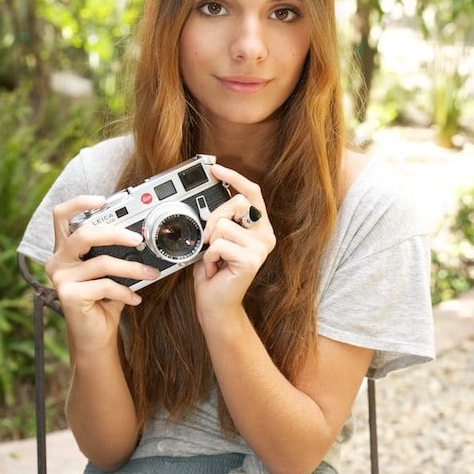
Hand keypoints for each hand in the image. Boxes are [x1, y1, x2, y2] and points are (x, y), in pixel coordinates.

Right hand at [46, 196, 158, 354]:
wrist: (96, 336)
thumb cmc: (104, 299)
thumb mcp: (110, 270)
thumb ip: (116, 252)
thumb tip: (143, 237)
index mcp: (65, 249)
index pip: (62, 216)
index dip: (79, 203)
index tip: (102, 200)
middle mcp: (57, 260)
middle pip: (84, 234)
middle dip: (115, 233)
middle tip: (138, 239)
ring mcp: (60, 277)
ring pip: (102, 262)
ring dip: (132, 268)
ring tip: (150, 274)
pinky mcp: (68, 294)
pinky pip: (105, 286)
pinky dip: (125, 291)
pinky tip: (135, 298)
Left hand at [192, 165, 275, 322]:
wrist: (216, 304)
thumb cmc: (216, 271)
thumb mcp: (218, 237)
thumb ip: (222, 217)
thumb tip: (212, 195)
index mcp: (259, 227)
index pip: (252, 193)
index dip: (234, 178)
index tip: (215, 169)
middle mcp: (265, 236)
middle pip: (237, 203)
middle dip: (214, 217)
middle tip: (208, 237)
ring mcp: (261, 248)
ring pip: (223, 226)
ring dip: (210, 243)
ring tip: (215, 258)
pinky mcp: (251, 260)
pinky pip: (218, 244)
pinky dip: (209, 256)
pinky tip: (216, 268)